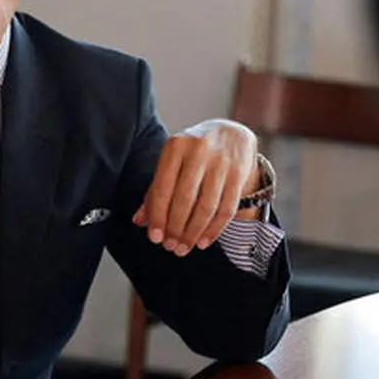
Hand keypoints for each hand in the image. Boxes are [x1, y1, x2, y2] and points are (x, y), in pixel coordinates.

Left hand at [132, 120, 258, 256]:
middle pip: (185, 199)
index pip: (163, 188)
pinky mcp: (239, 173)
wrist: (231, 132)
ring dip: (193, 233)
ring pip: (206, 207)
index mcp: (175, 146)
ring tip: (184, 247)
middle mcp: (198, 151)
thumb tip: (139, 221)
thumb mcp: (171, 162)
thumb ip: (155, 190)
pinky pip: (226, 208)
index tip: (155, 238)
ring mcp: (221, 162)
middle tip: (170, 247)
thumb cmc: (193, 151)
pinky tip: (203, 241)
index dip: (158, 216)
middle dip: (176, 228)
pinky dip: (214, 229)